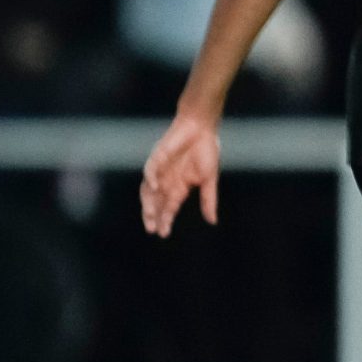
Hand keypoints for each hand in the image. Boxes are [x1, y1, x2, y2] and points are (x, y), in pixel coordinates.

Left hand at [140, 109, 219, 234]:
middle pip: (156, 202)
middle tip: (152, 229)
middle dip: (153, 215)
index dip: (165, 220)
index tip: (164, 233)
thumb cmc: (206, 150)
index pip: (169, 207)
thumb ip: (208, 200)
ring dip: (148, 202)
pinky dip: (150, 179)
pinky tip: (154, 188)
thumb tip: (212, 221)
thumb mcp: (209, 179)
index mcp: (179, 186)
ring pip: (149, 190)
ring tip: (150, 215)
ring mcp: (160, 169)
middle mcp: (166, 180)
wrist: (202, 127)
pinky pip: (150, 170)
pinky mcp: (157, 156)